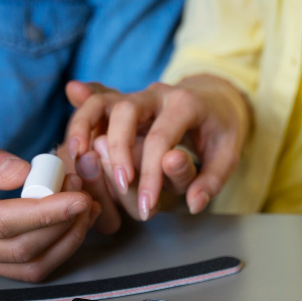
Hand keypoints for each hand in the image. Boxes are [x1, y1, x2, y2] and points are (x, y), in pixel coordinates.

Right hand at [0, 124, 97, 281]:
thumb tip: (25, 172)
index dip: (44, 213)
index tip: (78, 196)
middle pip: (19, 250)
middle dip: (63, 224)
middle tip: (83, 189)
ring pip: (27, 268)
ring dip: (65, 242)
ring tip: (85, 207)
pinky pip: (24, 270)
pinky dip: (56, 251)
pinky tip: (71, 224)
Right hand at [63, 75, 248, 221]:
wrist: (216, 100)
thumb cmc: (220, 130)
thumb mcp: (228, 155)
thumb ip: (211, 180)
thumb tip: (193, 204)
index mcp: (186, 103)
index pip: (161, 138)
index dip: (151, 174)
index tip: (148, 206)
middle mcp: (157, 94)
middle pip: (126, 111)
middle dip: (119, 151)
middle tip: (123, 186)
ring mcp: (137, 96)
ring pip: (103, 101)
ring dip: (85, 128)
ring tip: (79, 157)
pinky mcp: (123, 103)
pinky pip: (96, 106)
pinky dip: (81, 120)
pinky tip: (73, 143)